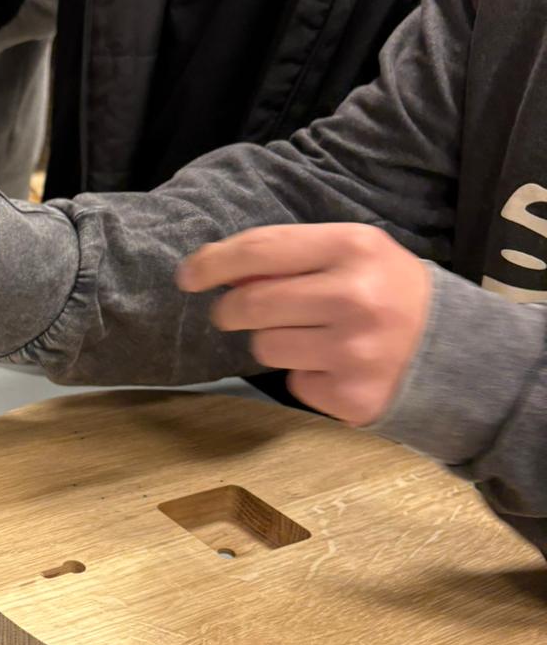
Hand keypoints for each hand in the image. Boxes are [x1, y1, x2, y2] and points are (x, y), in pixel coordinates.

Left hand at [177, 223, 430, 425]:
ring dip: (272, 342)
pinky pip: (293, 382)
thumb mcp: (352, 255)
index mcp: (353, 247)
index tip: (188, 275)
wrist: (456, 351)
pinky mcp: (350, 397)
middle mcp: (353, 297)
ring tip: (311, 336)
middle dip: (230, 309)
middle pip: (250, 304)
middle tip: (237, 312)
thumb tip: (221, 274)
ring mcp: (352, 352)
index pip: (261, 250)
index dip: (213, 262)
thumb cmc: (388, 292)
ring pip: (264, 347)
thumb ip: (290, 256)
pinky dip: (305, 374)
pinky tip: (336, 365)